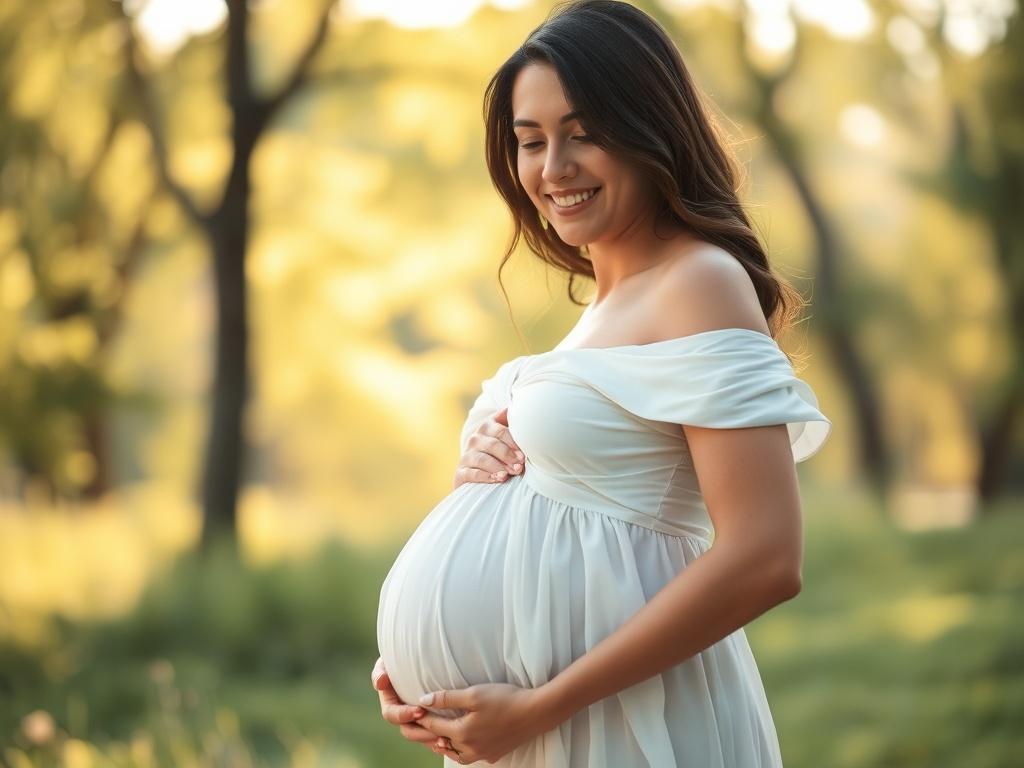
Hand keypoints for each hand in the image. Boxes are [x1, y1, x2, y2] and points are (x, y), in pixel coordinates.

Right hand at [370, 657, 450, 757]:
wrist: (422, 659)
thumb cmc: (401, 658)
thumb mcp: (388, 662)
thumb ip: (381, 670)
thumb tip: (380, 682)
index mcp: (390, 703)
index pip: (392, 714)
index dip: (404, 715)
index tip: (419, 711)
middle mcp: (402, 715)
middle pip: (408, 731)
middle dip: (421, 732)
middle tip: (436, 729)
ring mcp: (417, 721)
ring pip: (422, 737)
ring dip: (431, 739)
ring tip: (445, 740)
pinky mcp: (431, 722)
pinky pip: (434, 737)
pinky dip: (440, 740)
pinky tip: (451, 740)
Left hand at [415, 683, 558, 764]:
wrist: (536, 712)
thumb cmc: (505, 699)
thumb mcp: (474, 693)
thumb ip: (447, 698)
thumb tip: (423, 700)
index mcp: (462, 732)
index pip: (434, 726)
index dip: (422, 716)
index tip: (412, 709)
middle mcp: (470, 748)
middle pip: (442, 742)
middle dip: (430, 732)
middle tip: (420, 723)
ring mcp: (483, 754)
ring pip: (455, 753)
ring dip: (445, 744)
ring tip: (438, 734)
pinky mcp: (494, 755)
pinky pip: (471, 756)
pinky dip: (462, 749)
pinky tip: (464, 741)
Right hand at [452, 407, 524, 489]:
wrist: (477, 475)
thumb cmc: (499, 455)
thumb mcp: (506, 439)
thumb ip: (512, 426)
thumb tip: (518, 408)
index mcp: (488, 427)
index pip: (500, 431)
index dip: (513, 443)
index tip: (523, 456)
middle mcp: (475, 439)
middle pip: (493, 445)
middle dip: (507, 456)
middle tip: (519, 467)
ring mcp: (467, 456)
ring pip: (483, 459)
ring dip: (498, 467)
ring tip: (508, 475)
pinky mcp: (461, 472)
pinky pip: (472, 473)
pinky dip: (486, 476)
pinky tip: (497, 479)